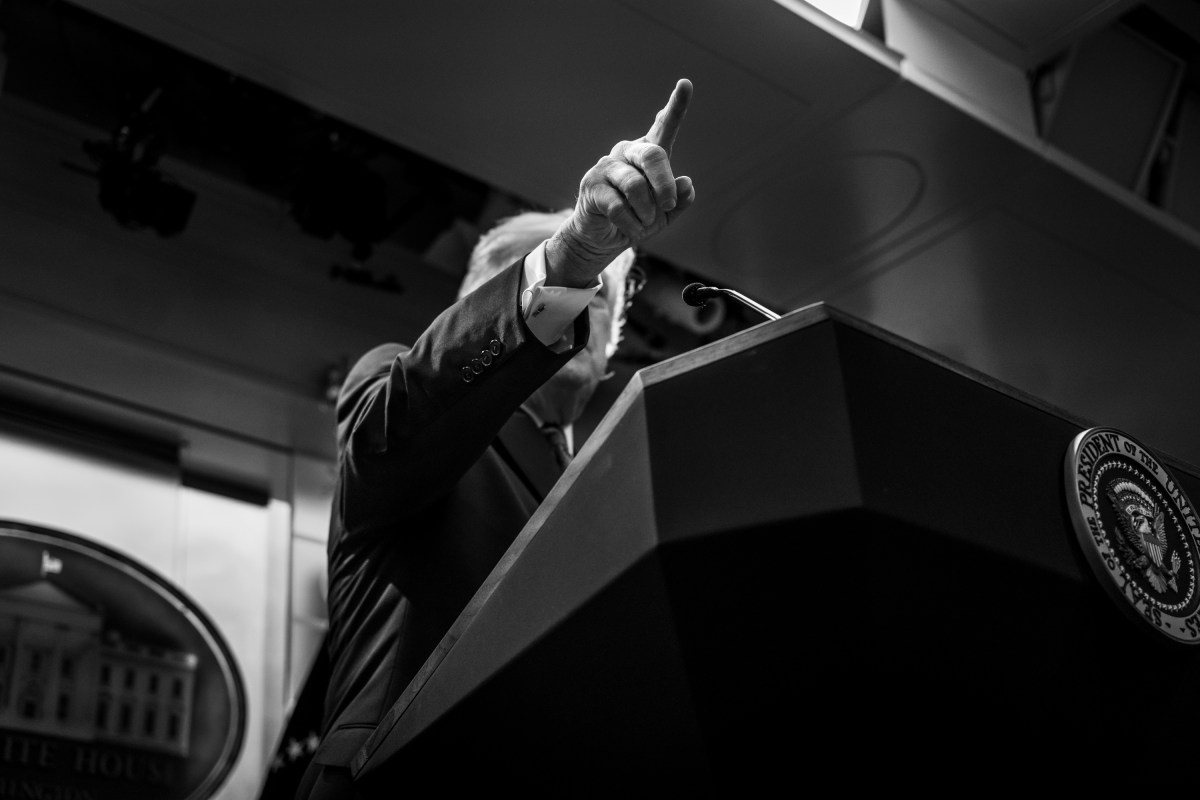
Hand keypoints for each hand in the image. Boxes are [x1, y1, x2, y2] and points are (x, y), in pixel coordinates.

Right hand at [548, 79, 694, 285]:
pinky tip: (632, 229)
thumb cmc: (638, 219)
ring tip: (645, 223)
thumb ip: (680, 200)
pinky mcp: (592, 185)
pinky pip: (619, 206)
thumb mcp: (666, 214)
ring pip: (635, 186)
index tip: (686, 84)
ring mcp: (607, 167)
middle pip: (653, 155)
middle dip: (664, 184)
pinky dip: (632, 223)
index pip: (664, 127)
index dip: (676, 106)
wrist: (604, 238)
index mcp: (648, 155)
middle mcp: (627, 153)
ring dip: (647, 212)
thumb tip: (686, 183)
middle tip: (669, 205)